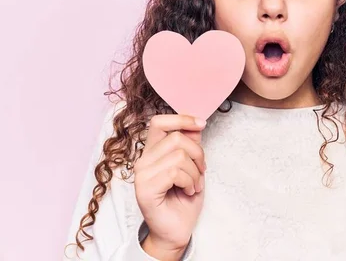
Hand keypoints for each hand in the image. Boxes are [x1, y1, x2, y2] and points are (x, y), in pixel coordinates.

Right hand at [132, 114, 206, 254]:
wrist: (177, 229)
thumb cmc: (183, 199)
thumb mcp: (193, 166)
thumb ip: (191, 145)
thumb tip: (195, 123)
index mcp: (152, 152)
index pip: (159, 122)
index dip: (182, 118)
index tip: (201, 124)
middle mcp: (143, 160)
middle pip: (177, 138)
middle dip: (198, 154)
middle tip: (201, 171)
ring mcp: (141, 174)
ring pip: (179, 156)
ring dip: (195, 173)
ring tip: (193, 185)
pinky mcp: (145, 188)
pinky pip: (175, 173)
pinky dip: (189, 182)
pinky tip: (188, 191)